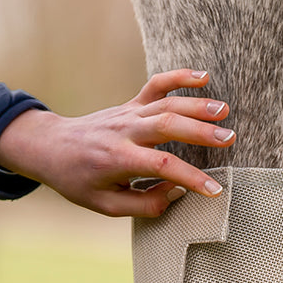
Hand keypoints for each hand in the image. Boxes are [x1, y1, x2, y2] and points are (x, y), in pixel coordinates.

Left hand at [0, 70, 234, 216]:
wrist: (52, 148)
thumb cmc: (80, 182)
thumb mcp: (106, 205)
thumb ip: (144, 203)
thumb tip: (177, 192)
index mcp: (117, 160)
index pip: (161, 166)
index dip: (191, 178)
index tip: (215, 190)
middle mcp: (124, 131)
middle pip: (167, 125)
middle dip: (200, 132)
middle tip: (229, 139)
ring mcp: (128, 113)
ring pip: (166, 103)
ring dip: (197, 105)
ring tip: (225, 112)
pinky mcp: (130, 104)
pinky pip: (156, 85)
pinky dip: (179, 77)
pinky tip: (203, 76)